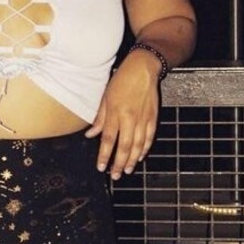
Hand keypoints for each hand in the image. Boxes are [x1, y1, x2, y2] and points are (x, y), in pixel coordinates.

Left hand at [86, 53, 158, 179]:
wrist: (143, 68)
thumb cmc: (122, 80)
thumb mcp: (105, 97)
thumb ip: (99, 118)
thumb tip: (90, 134)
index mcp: (115, 113)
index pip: (108, 140)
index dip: (104, 155)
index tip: (101, 167)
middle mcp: (129, 118)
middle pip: (124, 147)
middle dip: (118, 163)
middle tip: (114, 175)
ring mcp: (143, 119)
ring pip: (138, 145)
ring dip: (132, 160)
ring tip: (126, 170)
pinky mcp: (153, 117)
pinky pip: (149, 137)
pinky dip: (145, 149)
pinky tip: (140, 157)